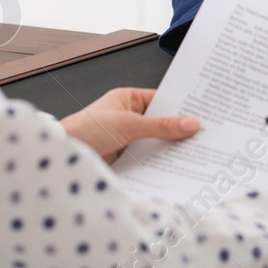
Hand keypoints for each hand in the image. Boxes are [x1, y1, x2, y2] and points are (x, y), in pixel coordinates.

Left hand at [61, 88, 199, 164]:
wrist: (62, 158)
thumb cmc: (85, 131)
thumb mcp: (128, 125)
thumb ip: (160, 126)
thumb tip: (190, 123)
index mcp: (128, 99)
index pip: (162, 99)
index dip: (181, 106)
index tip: (204, 113)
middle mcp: (129, 117)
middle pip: (161, 123)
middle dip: (179, 130)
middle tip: (205, 136)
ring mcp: (127, 138)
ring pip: (156, 142)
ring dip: (170, 148)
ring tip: (197, 153)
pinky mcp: (125, 158)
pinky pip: (148, 158)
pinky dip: (160, 162)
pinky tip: (176, 168)